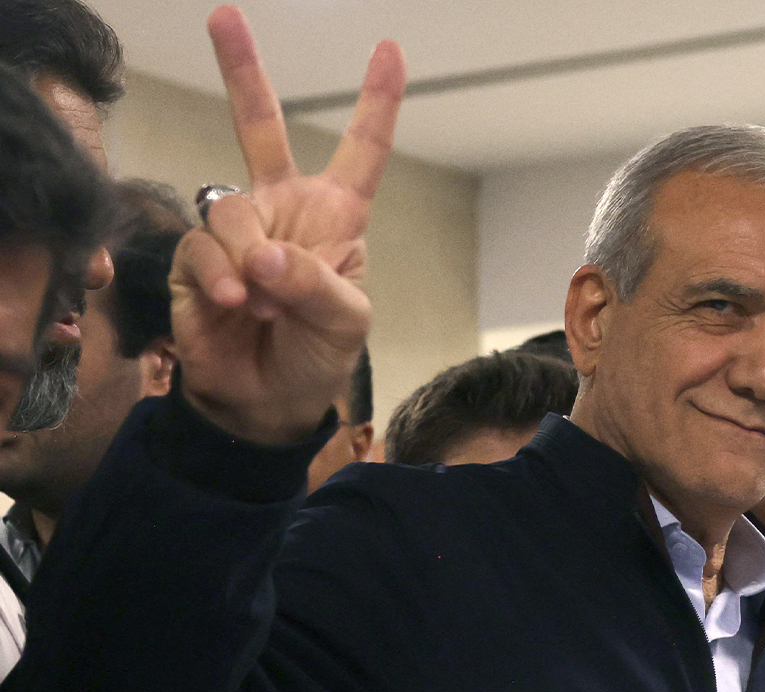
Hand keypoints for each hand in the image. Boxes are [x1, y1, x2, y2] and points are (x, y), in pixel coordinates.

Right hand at [169, 6, 404, 444]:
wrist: (266, 402)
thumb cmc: (317, 356)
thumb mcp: (346, 322)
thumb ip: (316, 283)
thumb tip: (266, 255)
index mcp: (336, 217)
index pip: (361, 151)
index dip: (376, 104)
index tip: (389, 51)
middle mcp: (282, 210)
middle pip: (260, 127)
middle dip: (242, 71)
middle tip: (224, 15)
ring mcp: (237, 232)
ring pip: (231, 209)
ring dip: (251, 260)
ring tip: (265, 303)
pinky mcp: (196, 259)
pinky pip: (202, 248)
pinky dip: (223, 278)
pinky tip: (237, 305)